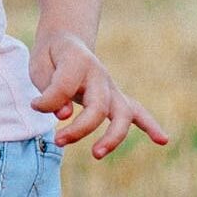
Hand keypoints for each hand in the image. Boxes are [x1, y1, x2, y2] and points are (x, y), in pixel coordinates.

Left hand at [29, 31, 169, 158]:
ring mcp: (111, 87)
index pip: (65, 86)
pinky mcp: (116, 98)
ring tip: (97, 154)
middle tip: (58, 141)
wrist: (66, 42)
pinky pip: (137, 112)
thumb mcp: (39, 67)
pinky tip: (162, 140)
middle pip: (99, 106)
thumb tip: (64, 114)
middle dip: (80, 128)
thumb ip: (50, 90)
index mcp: (78, 61)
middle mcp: (99, 74)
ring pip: (123, 113)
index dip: (48, 100)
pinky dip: (150, 125)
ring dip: (113, 136)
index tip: (34, 105)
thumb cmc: (51, 58)